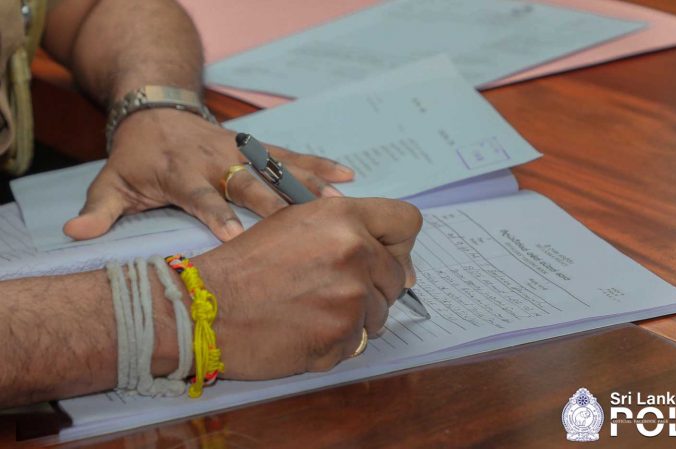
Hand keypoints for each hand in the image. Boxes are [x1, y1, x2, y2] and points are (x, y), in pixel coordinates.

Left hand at [63, 109, 354, 241]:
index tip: (234, 237)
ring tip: (338, 203)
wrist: (156, 113)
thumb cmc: (137, 158)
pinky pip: (292, 155)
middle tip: (304, 225)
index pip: (201, 196)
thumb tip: (76, 233)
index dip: (217, 214)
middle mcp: (216, 160)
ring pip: (279, 166)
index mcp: (181, 174)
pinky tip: (347, 178)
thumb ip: (100, 209)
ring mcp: (241, 151)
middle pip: (249, 181)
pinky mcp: (258, 147)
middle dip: (276, 202)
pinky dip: (319, 165)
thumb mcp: (112, 182)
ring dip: (308, 184)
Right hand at [191, 197, 421, 378]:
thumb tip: (399, 263)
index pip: (407, 221)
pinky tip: (303, 331)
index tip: (388, 260)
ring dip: (353, 318)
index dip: (400, 244)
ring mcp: (351, 295)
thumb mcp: (295, 224)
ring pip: (380, 314)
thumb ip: (346, 231)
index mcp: (342, 216)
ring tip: (310, 311)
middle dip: (373, 288)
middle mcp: (354, 251)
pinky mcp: (342, 334)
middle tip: (331, 293)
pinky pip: (358, 343)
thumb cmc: (244, 267)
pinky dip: (335, 343)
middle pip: (397, 276)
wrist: (205, 308)